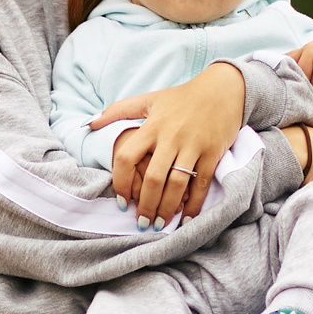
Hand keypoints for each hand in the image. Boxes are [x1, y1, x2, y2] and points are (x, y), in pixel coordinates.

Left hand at [96, 61, 247, 225]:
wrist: (223, 89)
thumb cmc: (182, 97)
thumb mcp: (149, 99)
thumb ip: (119, 111)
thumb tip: (89, 124)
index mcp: (152, 126)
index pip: (127, 157)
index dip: (121, 182)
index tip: (122, 201)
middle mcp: (171, 137)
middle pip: (153, 177)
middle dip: (146, 204)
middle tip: (141, 223)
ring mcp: (193, 146)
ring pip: (177, 184)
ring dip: (167, 208)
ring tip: (160, 224)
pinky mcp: (213, 153)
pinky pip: (202, 184)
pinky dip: (194, 204)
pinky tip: (186, 219)